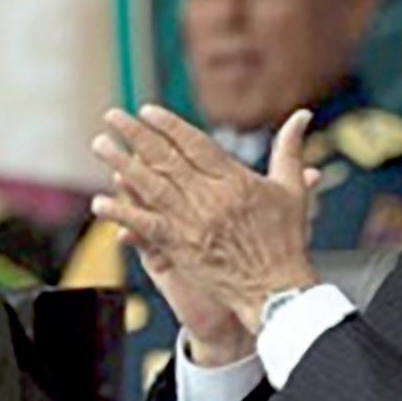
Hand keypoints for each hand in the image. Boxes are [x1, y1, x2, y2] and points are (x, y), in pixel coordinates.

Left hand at [91, 105, 319, 343]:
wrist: (277, 290)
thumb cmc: (287, 241)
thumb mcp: (292, 190)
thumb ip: (290, 150)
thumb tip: (302, 114)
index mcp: (235, 180)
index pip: (195, 143)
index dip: (169, 125)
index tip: (146, 110)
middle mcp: (210, 197)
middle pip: (166, 158)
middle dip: (136, 134)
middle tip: (112, 116)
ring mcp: (192, 222)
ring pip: (150, 185)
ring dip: (121, 163)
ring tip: (100, 143)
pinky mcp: (180, 247)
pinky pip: (145, 225)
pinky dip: (122, 212)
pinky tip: (99, 201)